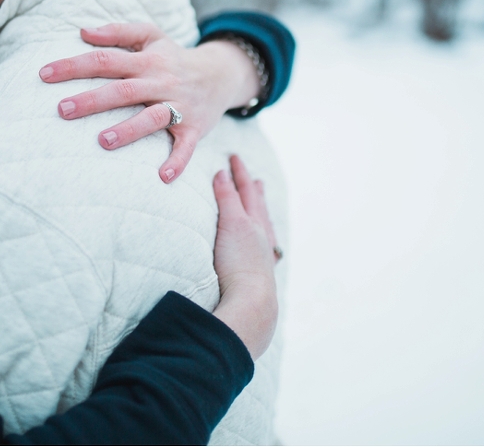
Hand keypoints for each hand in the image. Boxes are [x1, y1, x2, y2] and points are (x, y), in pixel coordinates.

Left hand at [39, 23, 259, 182]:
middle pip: (123, 91)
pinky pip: (186, 147)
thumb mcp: (151, 36)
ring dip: (128, 130)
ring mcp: (179, 107)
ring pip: (152, 118)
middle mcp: (161, 82)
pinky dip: (177, 161)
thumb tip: (82, 31)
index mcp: (147, 60)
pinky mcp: (194, 129)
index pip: (105, 60)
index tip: (44, 74)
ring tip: (102, 141)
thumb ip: (117, 32)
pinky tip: (163, 176)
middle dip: (92, 100)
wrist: (221, 74)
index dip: (74, 65)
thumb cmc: (173, 57)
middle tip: (62, 109)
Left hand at [209, 155, 278, 360]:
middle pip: (258, 210)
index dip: (260, 218)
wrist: (253, 311)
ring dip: (241, 179)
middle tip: (254, 177)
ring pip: (246, 199)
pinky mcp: (236, 225)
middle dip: (254, 192)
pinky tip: (220, 171)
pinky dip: (226, 184)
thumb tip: (232, 319)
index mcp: (264, 261)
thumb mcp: (242, 306)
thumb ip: (236, 303)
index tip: (258, 205)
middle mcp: (262, 243)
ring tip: (236, 164)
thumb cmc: (244, 316)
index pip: (262, 233)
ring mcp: (250, 233)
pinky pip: (229, 199)